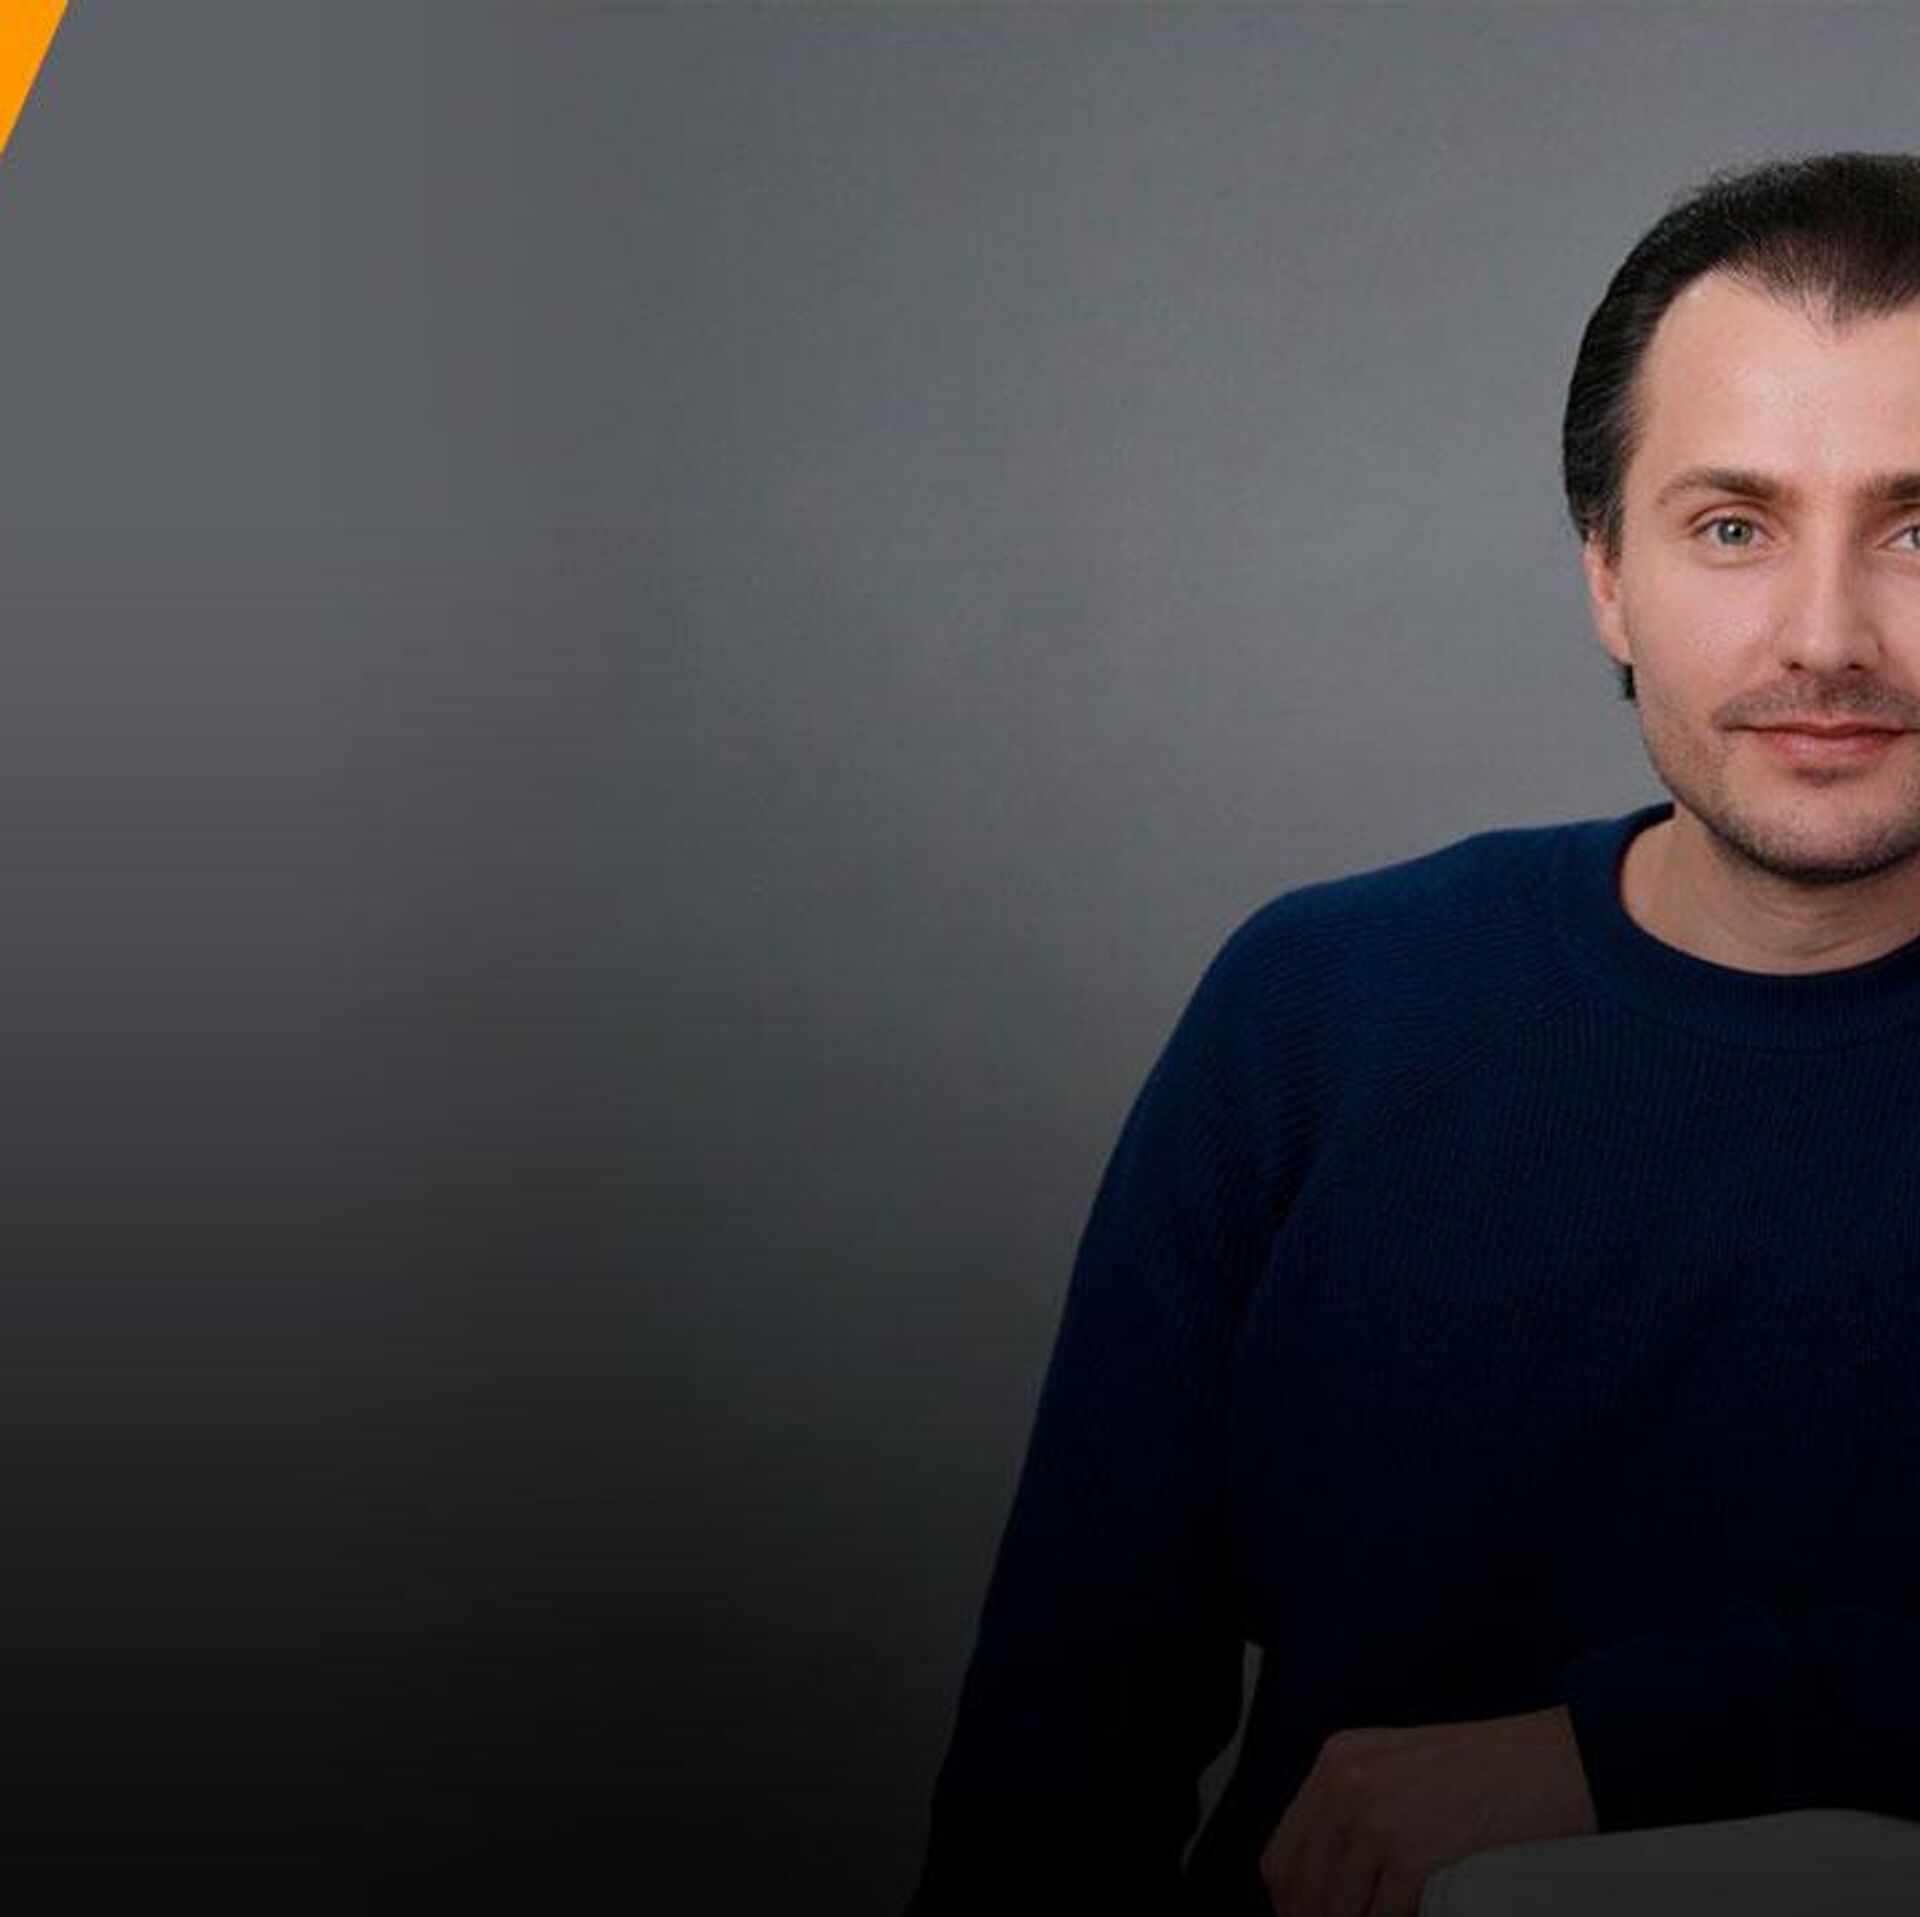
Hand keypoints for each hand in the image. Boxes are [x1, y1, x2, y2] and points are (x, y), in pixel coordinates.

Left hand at [1258, 1705, 1597, 1916]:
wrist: (1555, 1762)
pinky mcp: (1412, 1856)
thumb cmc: (1494, 1769)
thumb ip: (1362, 1807)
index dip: (1292, 1898)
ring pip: (1333, 1909)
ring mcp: (1377, 1819)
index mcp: (1341, 1760)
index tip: (1307, 1916)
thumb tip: (1335, 1872)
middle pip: (1298, 1885)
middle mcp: (1347, 1784)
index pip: (1283, 1851)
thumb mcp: (1403, 1768)